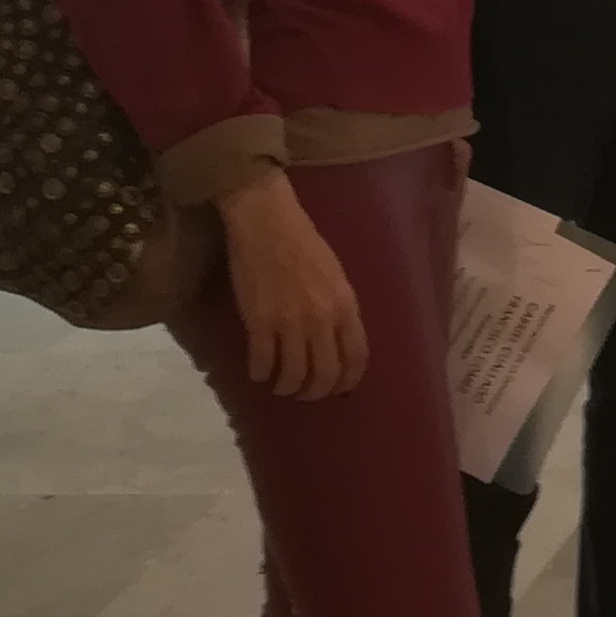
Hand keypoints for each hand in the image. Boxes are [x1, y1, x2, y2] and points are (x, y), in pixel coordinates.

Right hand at [218, 172, 367, 400]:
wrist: (268, 222)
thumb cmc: (304, 243)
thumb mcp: (336, 276)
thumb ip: (340, 309)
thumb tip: (337, 340)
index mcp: (346, 306)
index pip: (356, 358)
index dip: (348, 381)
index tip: (339, 390)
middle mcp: (323, 320)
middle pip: (325, 374)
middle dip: (316, 393)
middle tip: (305, 394)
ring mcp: (290, 323)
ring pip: (293, 375)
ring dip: (287, 388)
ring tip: (281, 387)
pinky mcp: (260, 322)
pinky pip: (262, 361)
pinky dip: (261, 374)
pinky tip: (259, 373)